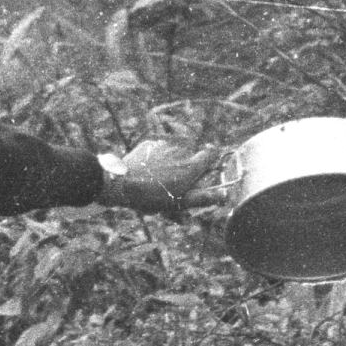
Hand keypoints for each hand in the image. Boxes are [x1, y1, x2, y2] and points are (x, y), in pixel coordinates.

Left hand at [99, 138, 219, 212]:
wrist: (121, 183)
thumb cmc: (151, 197)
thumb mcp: (178, 203)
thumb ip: (202, 198)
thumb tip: (223, 196)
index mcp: (191, 167)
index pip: (211, 153)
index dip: (210, 160)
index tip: (204, 169)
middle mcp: (181, 151)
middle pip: (191, 154)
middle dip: (187, 165)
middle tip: (175, 182)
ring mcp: (165, 144)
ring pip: (175, 151)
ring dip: (171, 161)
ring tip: (159, 178)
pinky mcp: (151, 142)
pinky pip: (160, 148)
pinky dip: (158, 157)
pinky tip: (149, 170)